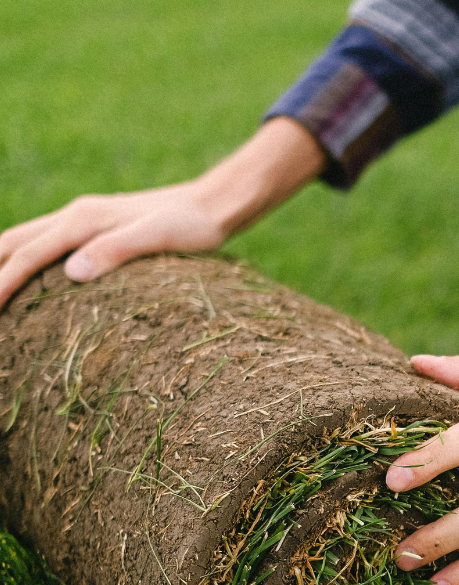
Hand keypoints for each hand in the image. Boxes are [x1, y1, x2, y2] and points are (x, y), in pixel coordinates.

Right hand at [0, 183, 227, 307]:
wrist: (214, 204)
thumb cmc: (191, 225)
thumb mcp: (157, 238)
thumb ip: (116, 251)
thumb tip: (71, 272)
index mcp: (83, 220)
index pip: (28, 255)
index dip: (2, 283)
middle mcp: (77, 215)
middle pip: (14, 241)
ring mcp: (87, 219)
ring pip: (28, 239)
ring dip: (3, 262)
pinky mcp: (99, 227)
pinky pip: (49, 242)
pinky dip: (28, 259)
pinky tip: (31, 279)